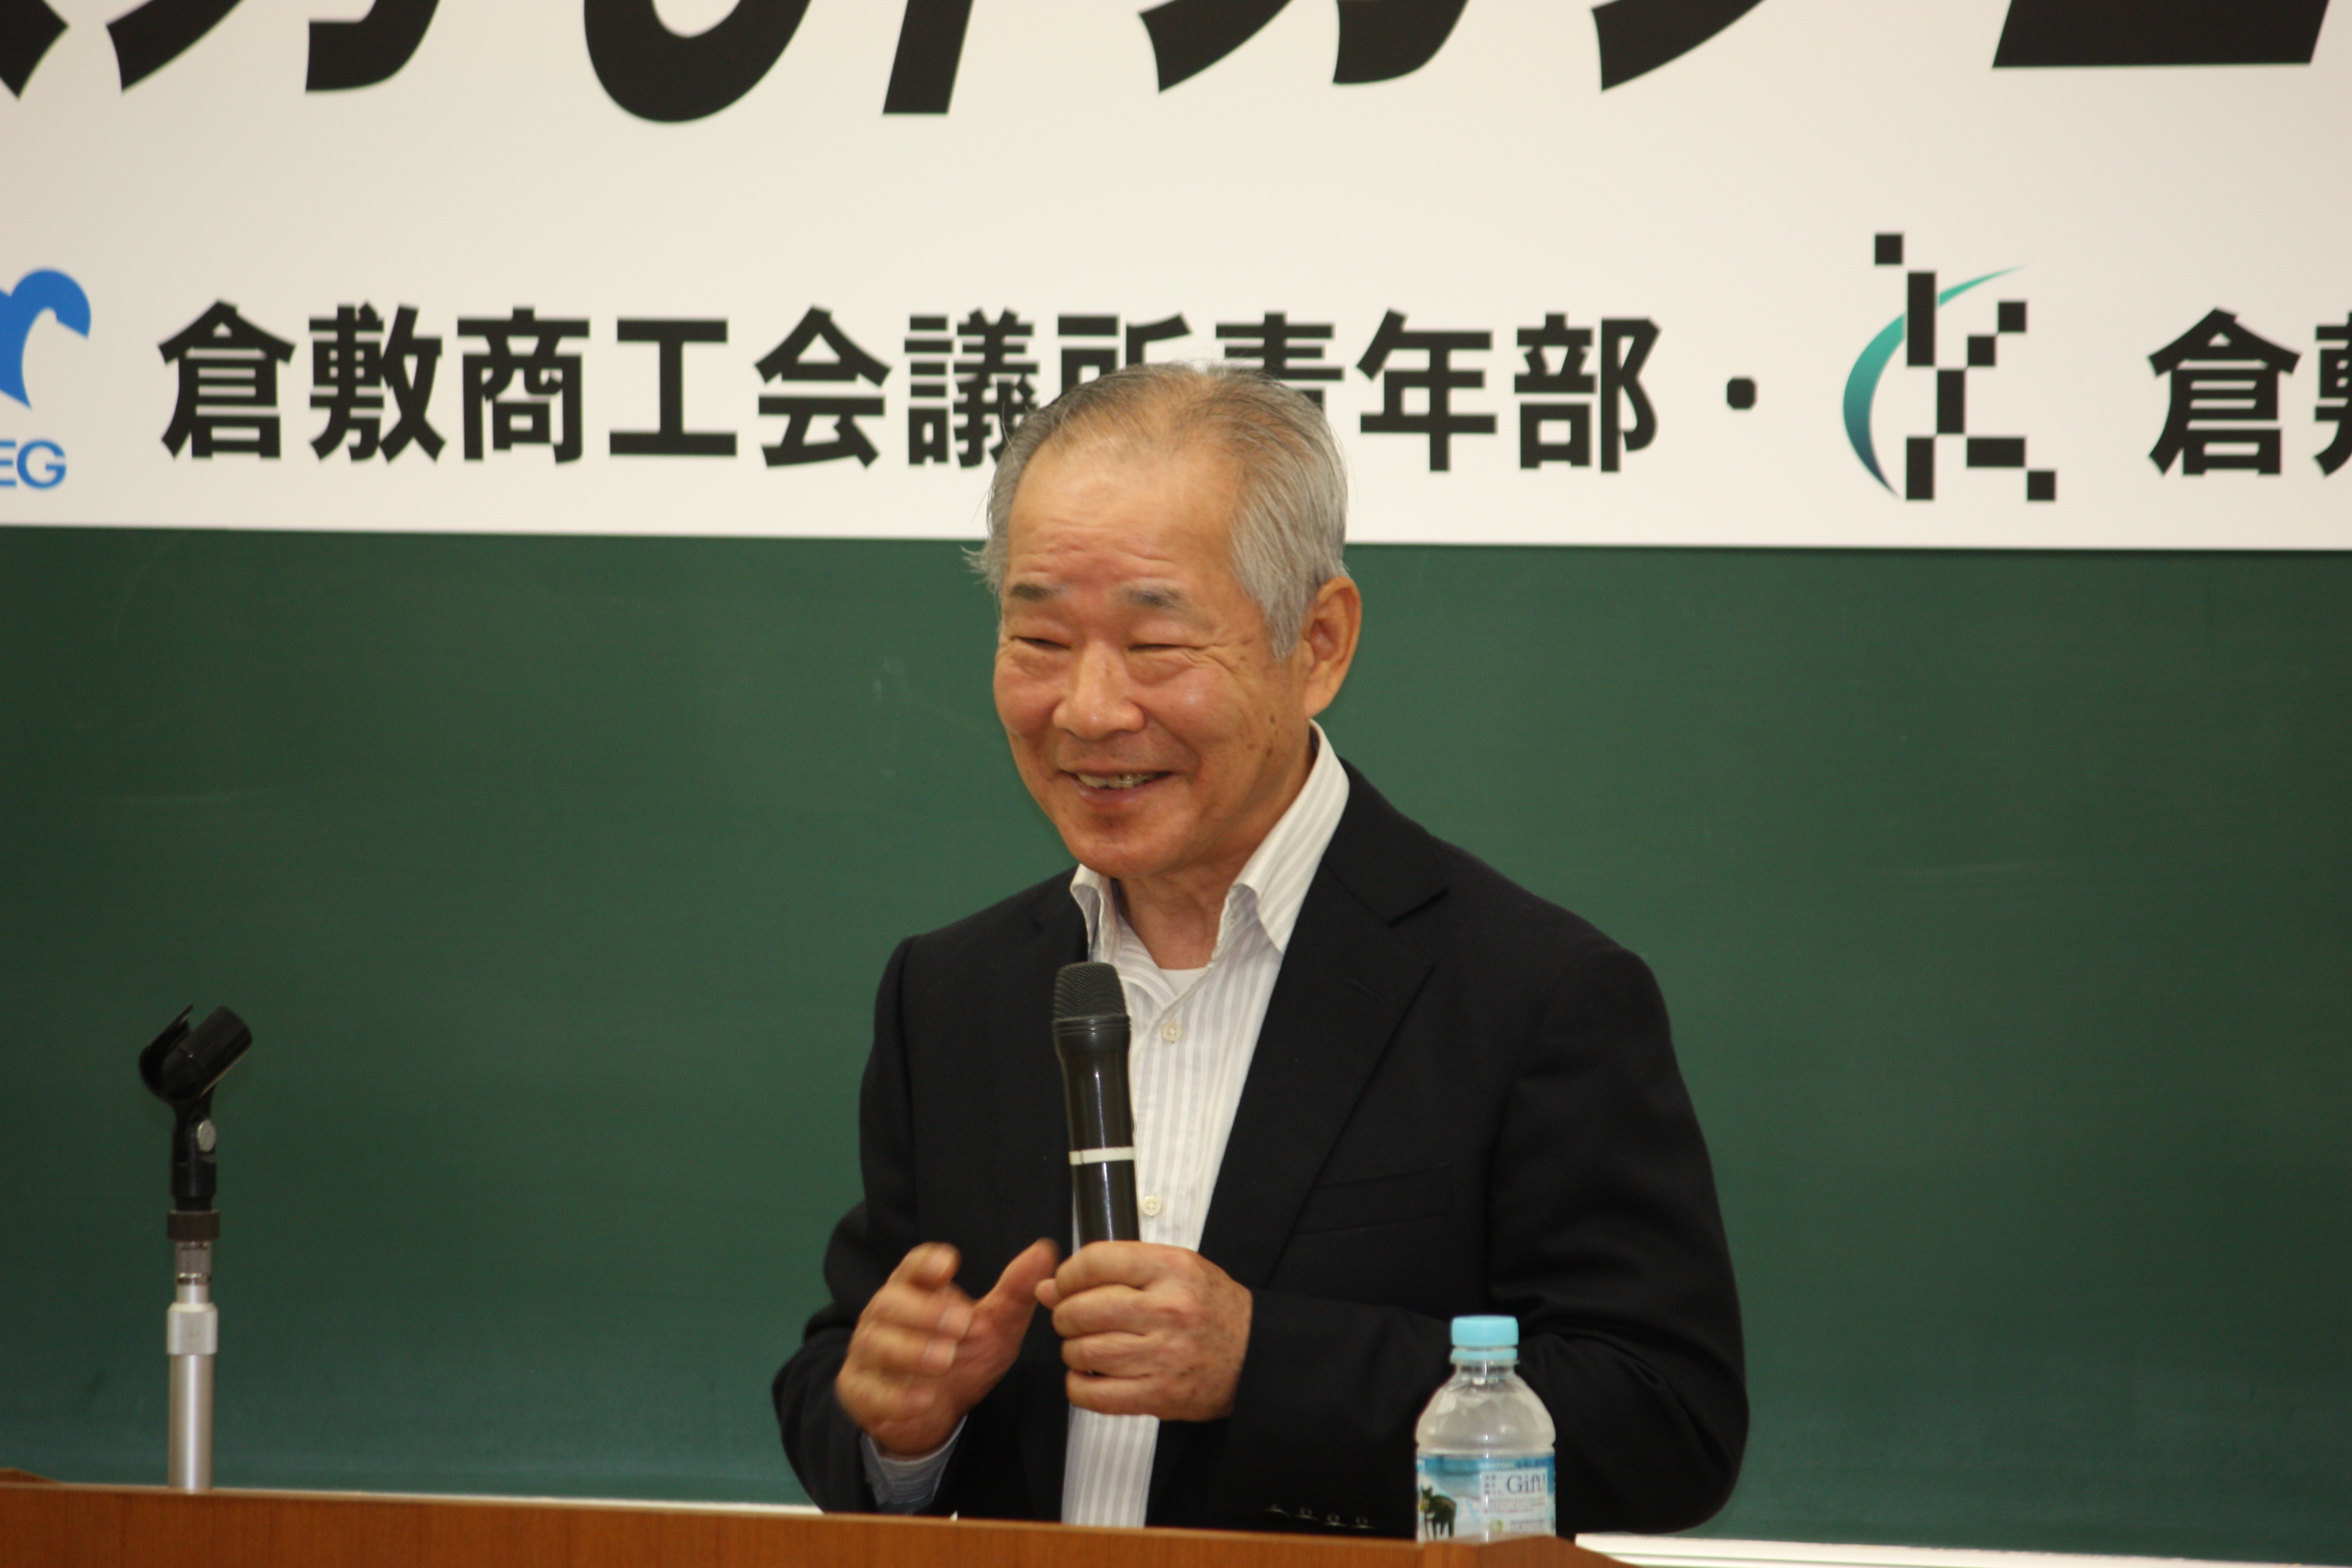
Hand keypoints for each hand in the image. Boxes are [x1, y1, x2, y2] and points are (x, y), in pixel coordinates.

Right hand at [835, 1238, 1059, 1456]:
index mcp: (915, 1290)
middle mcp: (885, 1315)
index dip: (926, 1263)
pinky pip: (869, 1391)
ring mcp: (868, 1353)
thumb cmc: (962, 1355)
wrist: (936, 1412)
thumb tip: (1044, 1252)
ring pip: (877, 1344)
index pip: (913, 1268)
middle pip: (890, 1302)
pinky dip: (895, 1396)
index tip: (948, 1264)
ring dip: (911, 1350)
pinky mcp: (860, 1390)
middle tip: (962, 1323)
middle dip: (924, 1311)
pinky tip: (923, 1399)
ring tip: (944, 1359)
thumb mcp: (995, 1326)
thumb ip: (1016, 1292)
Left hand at [1036, 1241, 1251, 1421]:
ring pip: (1083, 1351)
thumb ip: (1114, 1270)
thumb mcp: (1174, 1270)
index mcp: (1173, 1269)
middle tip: (1073, 1318)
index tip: (1067, 1283)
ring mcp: (1163, 1355)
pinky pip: (1093, 1394)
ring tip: (1086, 1346)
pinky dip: (1078, 1386)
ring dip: (1072, 1350)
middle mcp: (1168, 1310)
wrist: (1254, 1356)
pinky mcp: (1158, 1395)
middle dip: (1065, 1315)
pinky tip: (1089, 1376)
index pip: (1095, 1262)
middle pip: (1082, 1309)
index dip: (1069, 1274)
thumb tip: (1050, 1286)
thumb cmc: (1210, 1309)